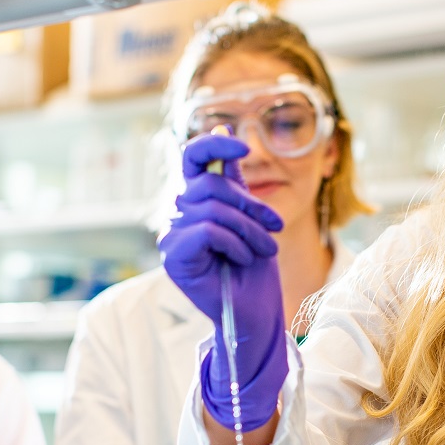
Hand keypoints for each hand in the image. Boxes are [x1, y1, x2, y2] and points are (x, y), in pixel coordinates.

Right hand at [159, 133, 286, 429]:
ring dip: (248, 230)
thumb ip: (233, 180)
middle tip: (273, 229)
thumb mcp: (250, 215)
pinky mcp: (172, 258)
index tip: (243, 150)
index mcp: (194, 201)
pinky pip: (206, 231)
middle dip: (250, 206)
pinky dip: (233, 244)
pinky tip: (242, 260)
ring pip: (212, 210)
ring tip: (262, 251)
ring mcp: (171, 237)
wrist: (257, 312)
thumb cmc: (255, 268)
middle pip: (211, 187)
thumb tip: (225, 132)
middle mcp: (177, 215)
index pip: (191, 158)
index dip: (213, 147)